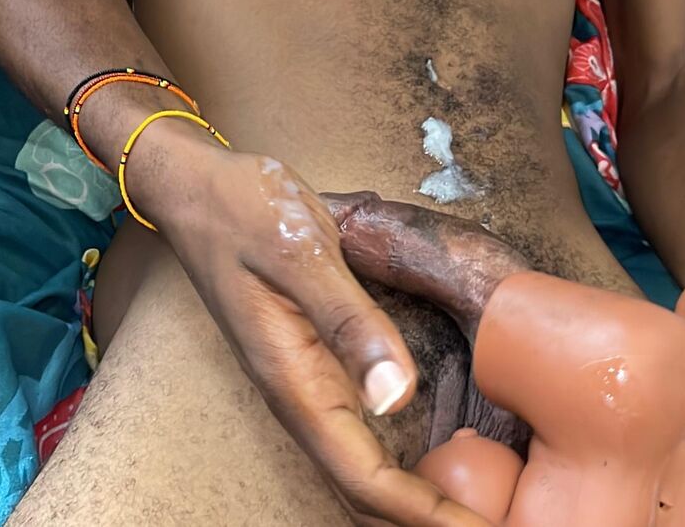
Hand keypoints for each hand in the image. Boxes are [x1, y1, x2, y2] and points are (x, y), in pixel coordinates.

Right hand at [130, 128, 489, 526]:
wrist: (200, 191)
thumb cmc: (247, 213)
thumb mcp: (304, 254)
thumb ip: (348, 321)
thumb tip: (396, 396)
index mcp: (294, 378)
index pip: (361, 476)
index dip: (418, 513)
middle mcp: (296, 392)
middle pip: (358, 488)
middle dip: (417, 518)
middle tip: (484, 526)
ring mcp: (300, 380)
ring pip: (355, 466)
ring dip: (407, 497)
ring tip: (462, 507)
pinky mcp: (307, 360)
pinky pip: (350, 430)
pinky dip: (391, 460)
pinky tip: (425, 453)